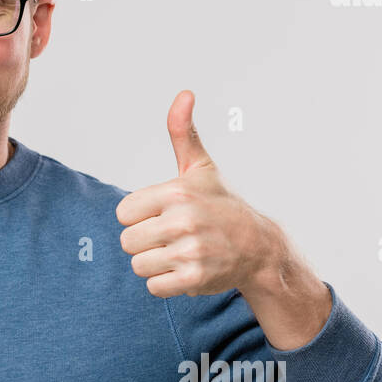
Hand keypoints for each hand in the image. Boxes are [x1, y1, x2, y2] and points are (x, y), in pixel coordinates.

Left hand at [116, 90, 272, 298]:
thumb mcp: (200, 168)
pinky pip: (154, 287)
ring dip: (155, 264)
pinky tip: (186, 270)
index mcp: (176, 192)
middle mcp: (183, 220)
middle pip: (127, 242)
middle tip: (172, 237)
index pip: (123, 213)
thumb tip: (184, 94)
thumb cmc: (220, 204)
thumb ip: (183, 133)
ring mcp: (189, 251)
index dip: (139, 216)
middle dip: (145, 242)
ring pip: (138, 266)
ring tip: (179, 253)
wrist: (257, 247)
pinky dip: (166, 283)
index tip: (162, 214)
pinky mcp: (194, 279)